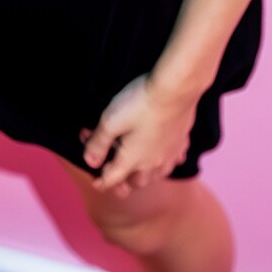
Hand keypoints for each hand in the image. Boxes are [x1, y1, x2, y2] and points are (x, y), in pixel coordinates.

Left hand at [79, 75, 197, 197]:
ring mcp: (170, 153)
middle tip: (118, 175)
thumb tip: (89, 162)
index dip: (101, 182)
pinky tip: (166, 154)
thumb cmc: (140, 104)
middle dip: (126, 181)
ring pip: (159, 174)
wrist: (176, 89)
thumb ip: (98, 143)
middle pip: (138, 182)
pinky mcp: (182, 140)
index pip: (113, 179)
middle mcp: (153, 163)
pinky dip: (167, 161)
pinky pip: (175, 159)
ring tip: (141, 169)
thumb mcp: (111, 121)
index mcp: (133, 160)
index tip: (96, 182)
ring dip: (147, 175)